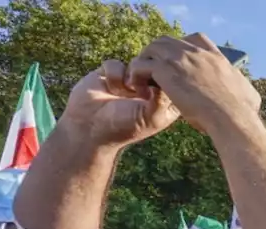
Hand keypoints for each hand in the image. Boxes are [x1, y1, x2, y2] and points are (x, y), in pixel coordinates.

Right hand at [59, 59, 180, 148]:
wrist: (90, 128)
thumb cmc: (124, 127)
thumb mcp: (151, 118)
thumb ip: (163, 100)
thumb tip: (167, 79)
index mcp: (165, 102)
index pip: (176, 82)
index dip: (168, 80)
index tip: (158, 91)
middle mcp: (149, 89)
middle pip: (157, 67)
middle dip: (148, 73)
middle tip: (140, 89)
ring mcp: (130, 80)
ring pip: (136, 62)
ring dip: (130, 74)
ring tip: (127, 90)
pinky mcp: (111, 74)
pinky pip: (115, 63)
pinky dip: (113, 74)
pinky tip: (110, 88)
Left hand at [127, 34, 260, 136]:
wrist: (232, 118)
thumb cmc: (242, 114)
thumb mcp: (249, 95)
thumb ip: (245, 89)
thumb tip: (250, 94)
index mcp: (216, 58)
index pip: (196, 39)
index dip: (182, 47)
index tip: (177, 61)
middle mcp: (196, 54)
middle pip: (167, 40)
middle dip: (157, 53)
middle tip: (154, 72)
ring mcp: (180, 59)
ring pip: (151, 48)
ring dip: (144, 62)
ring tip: (142, 80)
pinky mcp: (166, 71)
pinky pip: (141, 64)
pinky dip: (136, 74)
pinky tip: (139, 89)